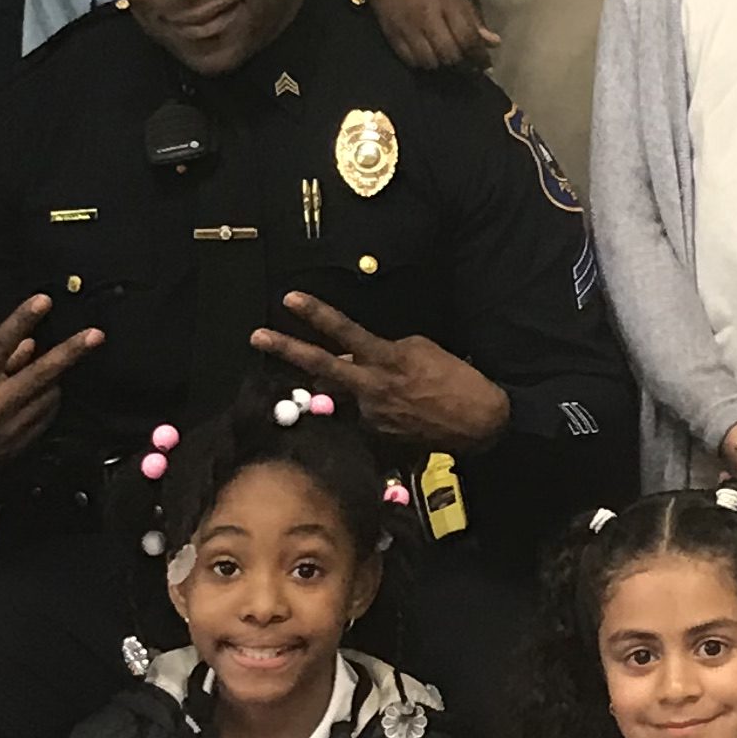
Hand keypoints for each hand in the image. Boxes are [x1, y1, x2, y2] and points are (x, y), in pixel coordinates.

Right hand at [0, 295, 104, 485]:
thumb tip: (26, 345)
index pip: (0, 346)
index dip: (22, 321)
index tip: (44, 300)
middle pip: (40, 374)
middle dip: (70, 353)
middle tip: (97, 335)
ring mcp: (12, 428)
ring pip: (50, 395)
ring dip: (54, 378)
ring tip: (48, 370)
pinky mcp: (22, 445)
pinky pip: (47, 415)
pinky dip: (48, 400)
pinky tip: (40, 394)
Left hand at [254, 292, 506, 451]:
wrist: (479, 421)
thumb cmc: (455, 379)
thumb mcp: (421, 350)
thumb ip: (383, 350)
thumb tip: (357, 356)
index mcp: (385, 358)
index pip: (344, 332)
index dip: (315, 314)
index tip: (289, 299)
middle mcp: (371, 387)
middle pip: (320, 365)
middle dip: (287, 348)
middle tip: (257, 336)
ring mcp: (370, 415)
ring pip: (340, 397)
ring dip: (342, 392)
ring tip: (378, 390)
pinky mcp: (377, 438)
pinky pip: (360, 420)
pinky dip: (368, 414)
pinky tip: (398, 414)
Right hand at [363, 0, 496, 69]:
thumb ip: (474, 19)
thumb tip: (494, 44)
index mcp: (447, 1)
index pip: (467, 37)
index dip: (478, 56)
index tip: (484, 64)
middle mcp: (427, 14)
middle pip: (450, 53)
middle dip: (461, 63)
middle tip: (465, 65)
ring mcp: (407, 25)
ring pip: (430, 61)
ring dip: (441, 65)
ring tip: (445, 60)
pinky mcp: (391, 33)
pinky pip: (410, 60)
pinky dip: (421, 63)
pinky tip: (427, 57)